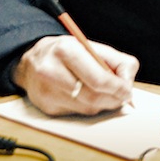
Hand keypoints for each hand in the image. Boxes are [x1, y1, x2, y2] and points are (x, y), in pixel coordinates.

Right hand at [11, 35, 137, 115]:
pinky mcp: (46, 107)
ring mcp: (47, 92)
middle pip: (93, 97)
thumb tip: (128, 82)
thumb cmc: (66, 52)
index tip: (127, 90)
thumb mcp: (92, 46)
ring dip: (102, 103)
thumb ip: (117, 61)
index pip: (98, 78)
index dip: (118, 88)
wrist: (31, 60)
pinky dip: (88, 107)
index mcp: (66, 50)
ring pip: (87, 108)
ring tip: (104, 92)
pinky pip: (77, 113)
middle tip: (122, 96)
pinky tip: (85, 95)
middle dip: (113, 99)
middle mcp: (52, 71)